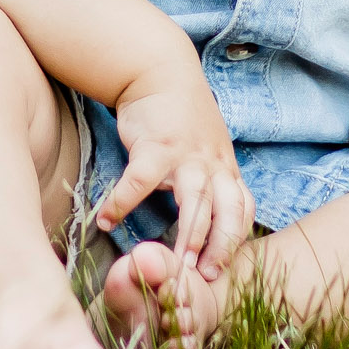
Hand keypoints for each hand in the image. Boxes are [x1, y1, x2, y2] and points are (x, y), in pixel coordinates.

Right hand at [101, 47, 251, 276]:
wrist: (160, 71)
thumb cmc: (181, 118)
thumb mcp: (208, 149)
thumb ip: (212, 182)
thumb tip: (207, 227)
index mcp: (226, 168)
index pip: (243, 210)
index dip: (235, 241)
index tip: (220, 270)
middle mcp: (213, 163)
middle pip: (226, 211)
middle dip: (218, 247)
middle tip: (203, 278)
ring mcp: (186, 154)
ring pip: (194, 201)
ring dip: (186, 234)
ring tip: (171, 264)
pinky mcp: (155, 145)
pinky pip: (139, 181)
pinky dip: (122, 203)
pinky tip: (105, 221)